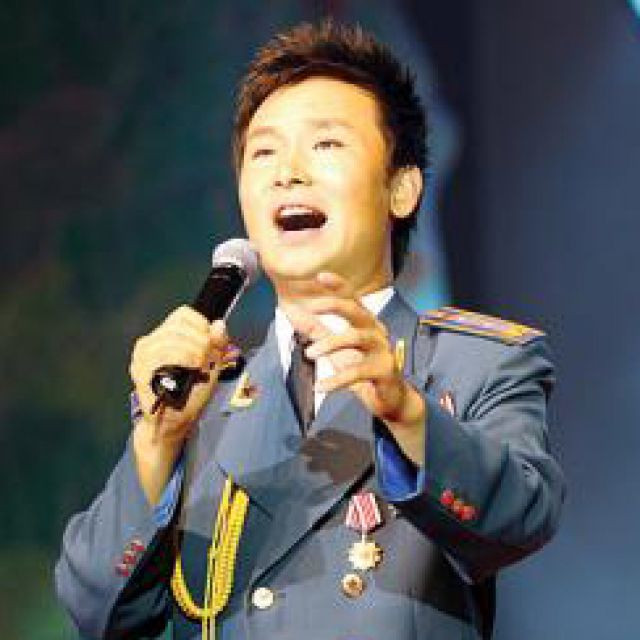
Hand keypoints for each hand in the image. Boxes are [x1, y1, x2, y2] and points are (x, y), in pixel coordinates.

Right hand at [129, 306, 228, 445]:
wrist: (175, 422)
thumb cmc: (191, 392)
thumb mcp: (211, 364)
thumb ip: (216, 344)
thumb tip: (219, 324)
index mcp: (164, 336)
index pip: (183, 315)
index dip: (202, 325)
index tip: (210, 343)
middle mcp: (149, 343)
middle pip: (179, 326)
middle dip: (200, 340)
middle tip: (207, 358)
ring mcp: (142, 358)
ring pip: (171, 339)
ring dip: (193, 351)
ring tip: (200, 365)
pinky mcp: (140, 373)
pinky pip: (162, 357)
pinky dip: (182, 360)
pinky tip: (190, 369)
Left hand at [283, 273, 425, 463]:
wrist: (391, 399)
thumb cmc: (364, 370)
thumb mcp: (339, 350)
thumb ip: (322, 333)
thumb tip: (299, 317)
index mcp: (366, 324)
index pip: (353, 299)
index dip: (339, 286)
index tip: (320, 275)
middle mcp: (377, 332)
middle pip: (357, 311)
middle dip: (335, 305)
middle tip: (312, 308)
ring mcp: (383, 351)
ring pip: (356, 338)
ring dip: (330, 344)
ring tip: (309, 354)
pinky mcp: (385, 371)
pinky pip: (358, 372)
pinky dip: (336, 380)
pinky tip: (320, 387)